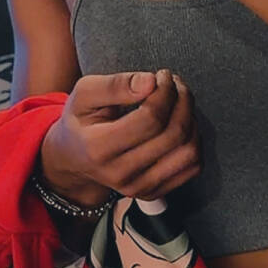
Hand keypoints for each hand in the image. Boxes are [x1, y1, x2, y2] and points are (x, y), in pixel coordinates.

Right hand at [40, 68, 201, 203]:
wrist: (73, 158)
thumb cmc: (81, 119)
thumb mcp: (84, 94)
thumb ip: (115, 85)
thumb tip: (150, 82)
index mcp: (99, 148)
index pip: (151, 119)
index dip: (164, 91)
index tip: (161, 75)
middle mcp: (120, 174)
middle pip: (173, 134)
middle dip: (182, 100)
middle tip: (174, 82)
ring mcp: (138, 187)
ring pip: (188, 152)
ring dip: (191, 119)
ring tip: (179, 101)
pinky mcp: (153, 192)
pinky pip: (192, 166)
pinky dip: (194, 140)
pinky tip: (179, 123)